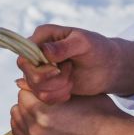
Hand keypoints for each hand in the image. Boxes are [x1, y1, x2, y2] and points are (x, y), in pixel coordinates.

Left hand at [9, 84, 133, 134]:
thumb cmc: (99, 111)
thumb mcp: (75, 90)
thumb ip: (49, 85)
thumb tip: (21, 80)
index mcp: (45, 110)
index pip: (25, 89)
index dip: (36, 83)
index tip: (46, 82)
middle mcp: (38, 128)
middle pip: (20, 102)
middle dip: (31, 96)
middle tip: (46, 93)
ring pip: (17, 116)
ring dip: (26, 109)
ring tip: (44, 105)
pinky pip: (20, 132)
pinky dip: (24, 122)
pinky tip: (37, 116)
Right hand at [16, 24, 133, 103]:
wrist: (108, 67)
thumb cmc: (98, 49)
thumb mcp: (83, 43)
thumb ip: (64, 47)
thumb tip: (44, 52)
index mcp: (42, 37)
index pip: (25, 54)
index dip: (38, 67)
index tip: (58, 69)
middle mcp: (37, 53)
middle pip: (28, 73)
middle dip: (50, 80)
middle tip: (69, 75)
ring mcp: (41, 70)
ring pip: (34, 87)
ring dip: (55, 89)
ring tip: (71, 82)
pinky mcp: (46, 85)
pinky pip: (41, 97)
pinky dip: (56, 97)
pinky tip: (69, 91)